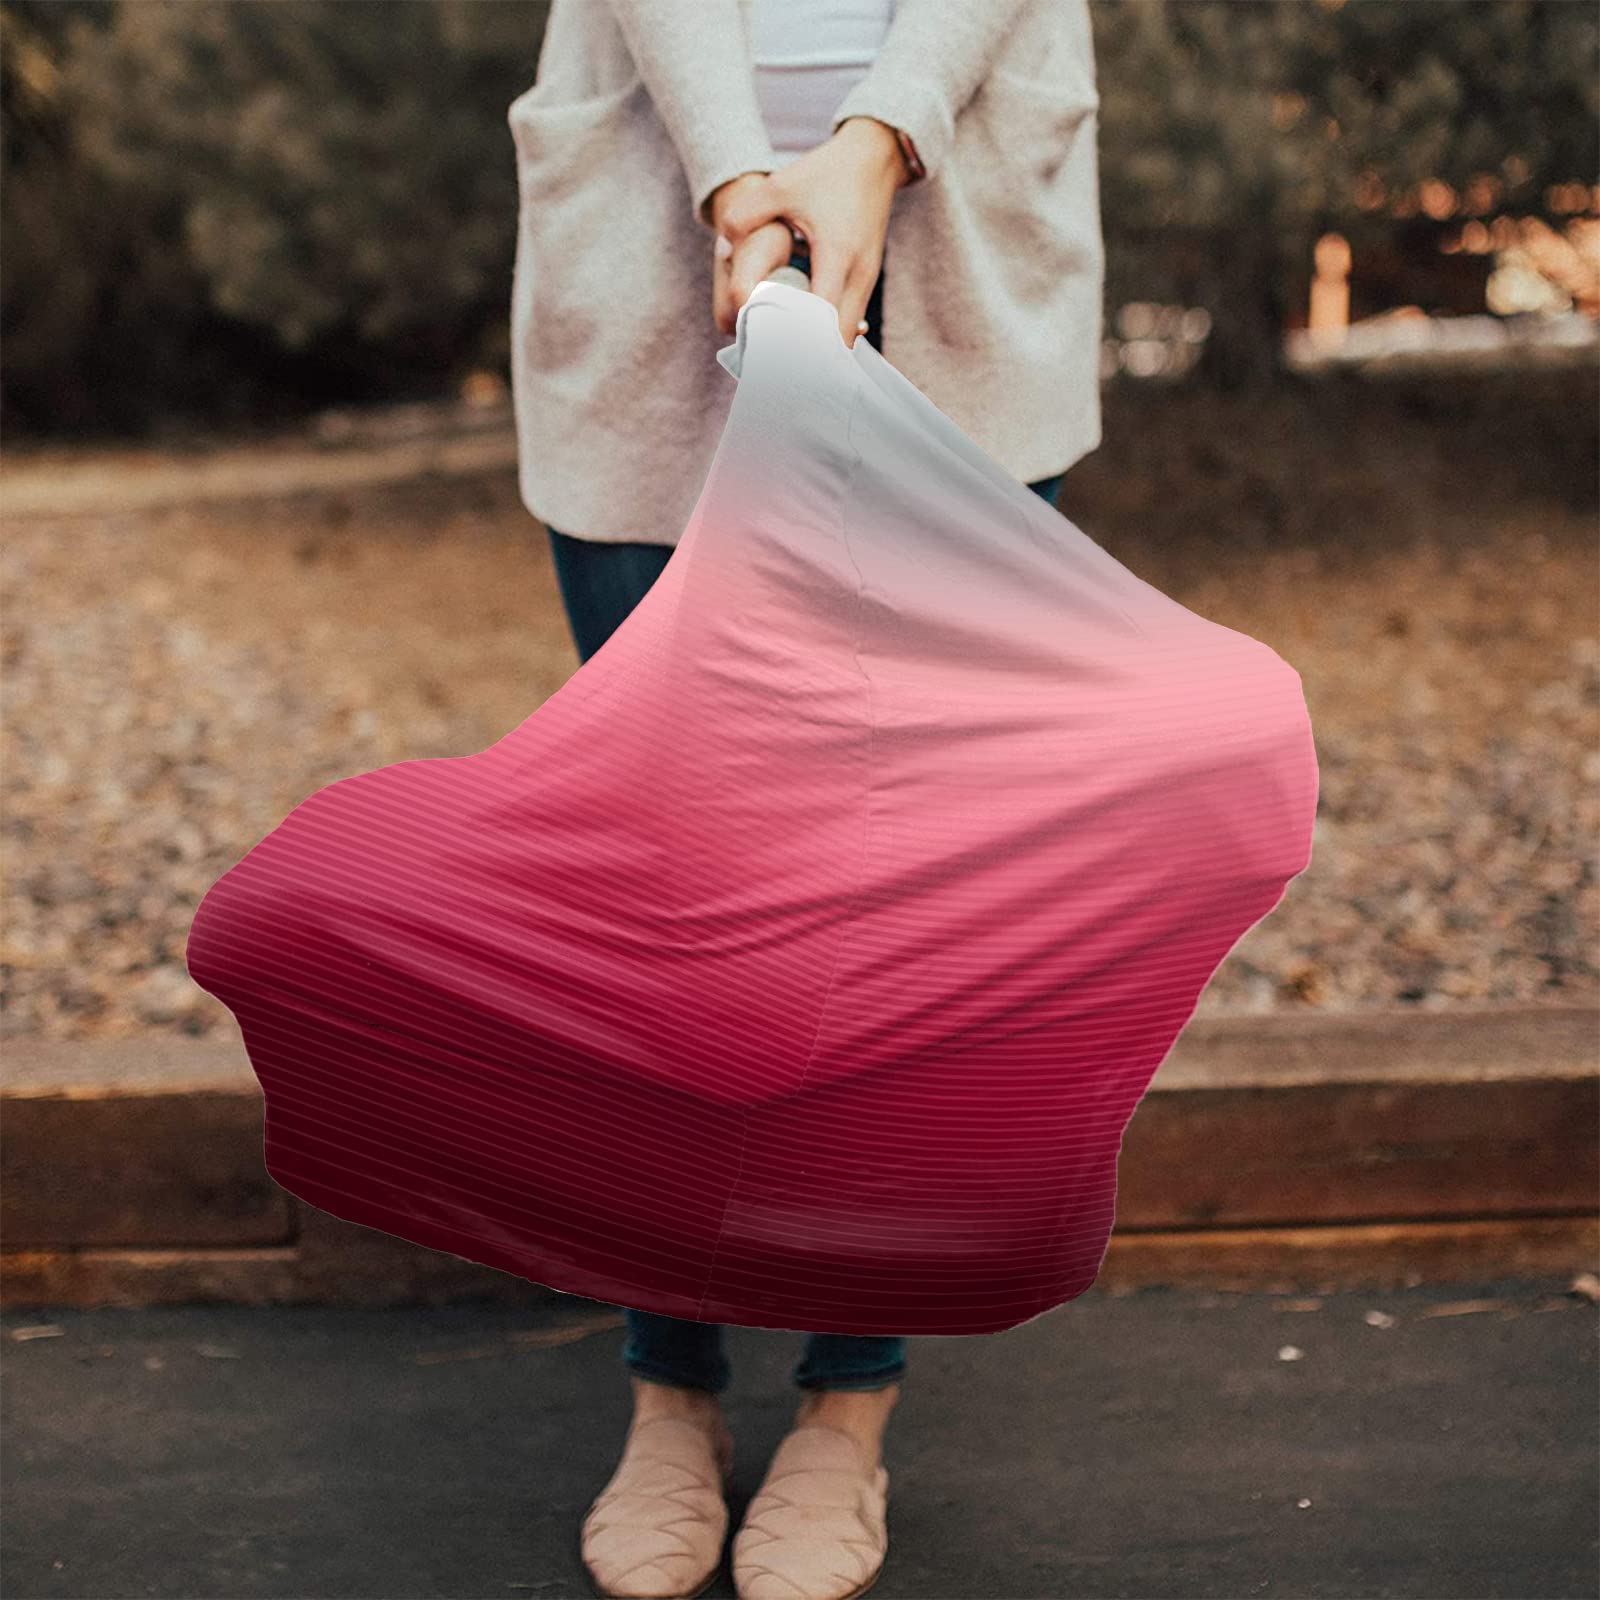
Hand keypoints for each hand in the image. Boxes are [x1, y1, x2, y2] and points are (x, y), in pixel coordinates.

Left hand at [711, 118, 906, 347]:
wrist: (874, 158)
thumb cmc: (827, 173)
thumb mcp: (781, 186)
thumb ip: (745, 214)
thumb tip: (722, 248)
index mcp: (837, 255)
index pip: (821, 318)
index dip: (798, 341)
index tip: (772, 353)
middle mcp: (858, 275)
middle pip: (839, 339)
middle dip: (810, 355)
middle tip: (775, 361)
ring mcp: (867, 280)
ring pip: (846, 333)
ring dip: (820, 344)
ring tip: (786, 351)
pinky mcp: (867, 280)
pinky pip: (849, 319)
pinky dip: (828, 330)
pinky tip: (802, 331)